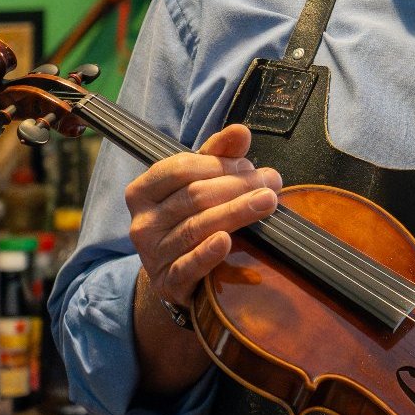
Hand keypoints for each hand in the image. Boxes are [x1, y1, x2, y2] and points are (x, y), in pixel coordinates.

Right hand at [125, 123, 282, 309]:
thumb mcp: (200, 182)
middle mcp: (142, 222)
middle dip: (237, 186)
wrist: (177, 274)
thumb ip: (219, 155)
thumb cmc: (191, 217)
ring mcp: (152, 254)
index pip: (181, 168)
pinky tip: (226, 241)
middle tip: (271, 183)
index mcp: (144, 191)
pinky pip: (188, 266)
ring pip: (196, 228)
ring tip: (267, 201)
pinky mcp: (167, 282)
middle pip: (194, 196)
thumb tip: (240, 132)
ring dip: (235, 212)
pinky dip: (207, 253)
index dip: (220, 164)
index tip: (249, 165)